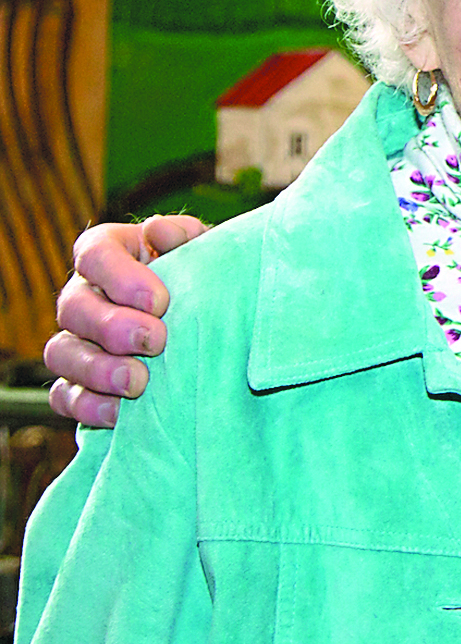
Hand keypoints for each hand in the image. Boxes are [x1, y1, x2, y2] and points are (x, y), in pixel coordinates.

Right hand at [45, 215, 203, 426]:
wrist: (217, 318)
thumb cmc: (206, 275)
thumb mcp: (205, 249)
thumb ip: (185, 236)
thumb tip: (158, 230)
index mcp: (111, 252)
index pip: (94, 254)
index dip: (120, 277)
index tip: (160, 301)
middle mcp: (85, 293)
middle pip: (73, 306)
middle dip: (112, 327)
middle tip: (156, 341)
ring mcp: (78, 339)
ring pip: (60, 352)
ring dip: (96, 370)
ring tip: (137, 382)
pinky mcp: (80, 382)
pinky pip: (64, 395)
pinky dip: (87, 406)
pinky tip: (120, 413)